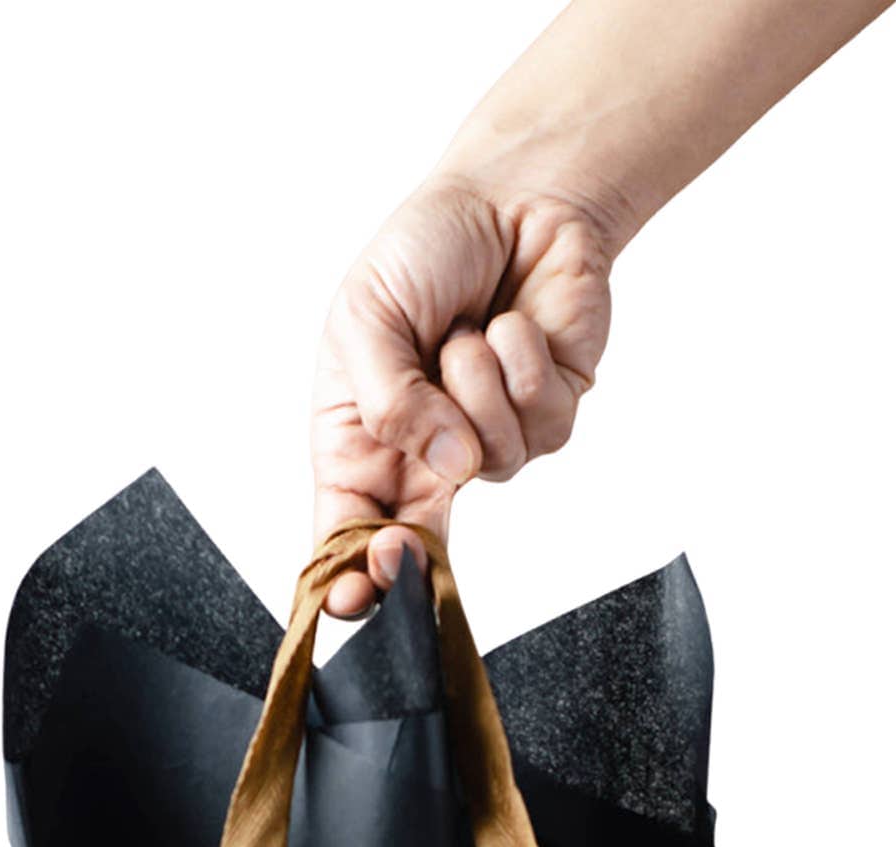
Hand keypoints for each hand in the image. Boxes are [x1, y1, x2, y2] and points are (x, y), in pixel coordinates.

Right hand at [311, 174, 616, 614]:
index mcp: (360, 437)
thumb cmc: (424, 251)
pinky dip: (523, 364)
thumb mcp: (365, 315)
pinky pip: (541, 425)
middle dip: (411, 552)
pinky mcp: (548, 421)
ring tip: (464, 332)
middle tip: (400, 551)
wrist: (512, 197)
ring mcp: (488, 442)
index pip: (346, 528)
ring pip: (490, 464)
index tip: (353, 600)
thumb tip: (443, 466)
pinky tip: (509, 326)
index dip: (348, 575)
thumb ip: (388, 400)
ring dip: (476, 384)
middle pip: (418, 543)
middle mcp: (424, 454)